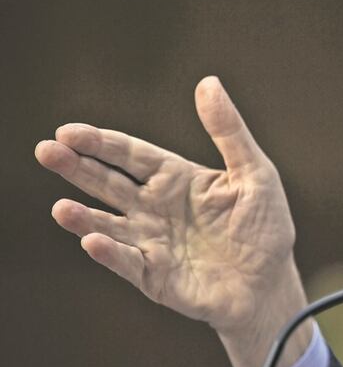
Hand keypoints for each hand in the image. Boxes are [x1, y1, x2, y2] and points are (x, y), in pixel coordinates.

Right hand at [35, 76, 312, 366]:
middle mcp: (155, 208)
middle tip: (46, 151)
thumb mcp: (255, 174)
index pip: (131, 155)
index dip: (101, 142)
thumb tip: (208, 82)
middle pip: (108, 183)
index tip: (69, 131)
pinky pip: (128, 263)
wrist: (271, 284)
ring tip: (62, 208)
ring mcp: (151, 243)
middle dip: (77, 167)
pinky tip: (93, 240)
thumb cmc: (265, 228)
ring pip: (108, 225)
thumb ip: (229, 131)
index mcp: (176, 179)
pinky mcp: (155, 277)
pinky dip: (110, 254)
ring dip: (83, 217)